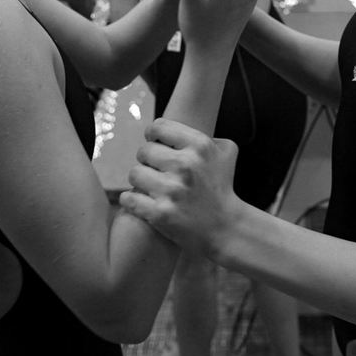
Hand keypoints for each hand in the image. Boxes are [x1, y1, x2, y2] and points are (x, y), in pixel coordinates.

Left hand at [120, 118, 241, 255]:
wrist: (226, 228)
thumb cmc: (222, 187)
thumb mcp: (225, 152)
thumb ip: (204, 134)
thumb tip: (176, 127)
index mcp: (200, 146)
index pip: (158, 127)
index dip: (153, 135)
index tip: (156, 144)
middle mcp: (186, 165)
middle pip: (143, 151)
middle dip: (148, 161)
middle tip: (157, 171)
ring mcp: (172, 190)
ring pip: (134, 173)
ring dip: (140, 180)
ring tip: (151, 187)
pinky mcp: (161, 213)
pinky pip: (129, 198)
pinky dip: (131, 200)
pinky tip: (141, 201)